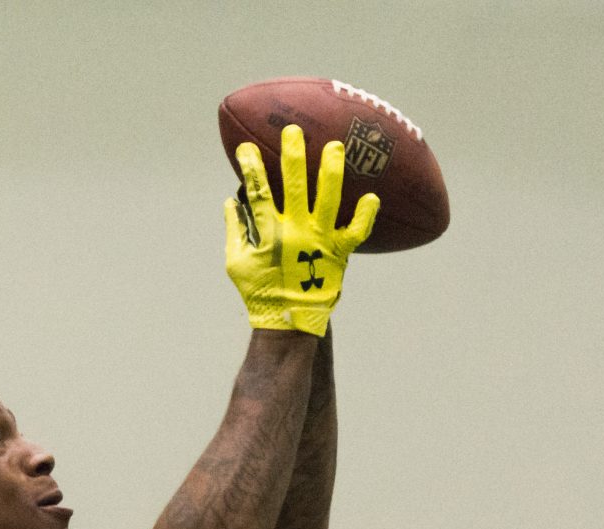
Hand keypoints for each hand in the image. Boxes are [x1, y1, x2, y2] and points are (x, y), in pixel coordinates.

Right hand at [225, 126, 377, 336]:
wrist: (289, 321)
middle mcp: (295, 232)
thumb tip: (231, 201)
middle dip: (293, 156)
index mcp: (269, 233)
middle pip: (293, 187)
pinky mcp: (339, 254)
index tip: (246, 148)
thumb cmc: (261, 292)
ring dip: (331, 172)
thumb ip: (234, 231)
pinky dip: (364, 217)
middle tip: (294, 131)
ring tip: (335, 147)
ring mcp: (319, 241)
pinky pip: (355, 232)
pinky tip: (372, 197)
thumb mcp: (237, 264)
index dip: (252, 169)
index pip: (258, 194)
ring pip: (327, 200)